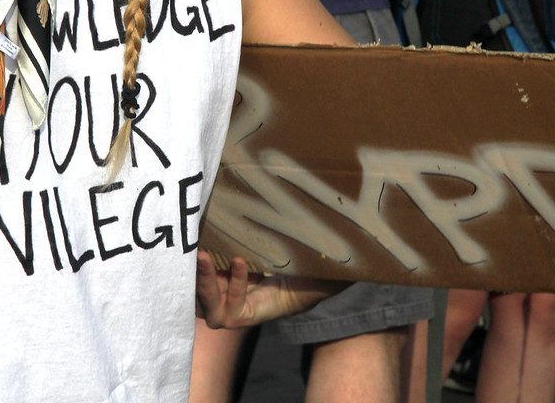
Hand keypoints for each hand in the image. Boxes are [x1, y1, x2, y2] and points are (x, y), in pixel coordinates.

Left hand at [194, 250, 345, 328]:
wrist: (299, 276)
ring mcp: (225, 294)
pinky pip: (202, 280)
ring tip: (197, 250)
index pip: (235, 312)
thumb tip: (357, 265)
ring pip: (200, 297)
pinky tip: (205, 242)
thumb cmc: (309, 280)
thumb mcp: (316, 279)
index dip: (234, 290)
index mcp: (257, 310)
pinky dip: (200, 267)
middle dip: (204, 286)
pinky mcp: (220, 280)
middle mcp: (238, 307)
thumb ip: (327, 276)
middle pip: (209, 309)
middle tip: (203, 257)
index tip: (241, 260)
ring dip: (197, 277)